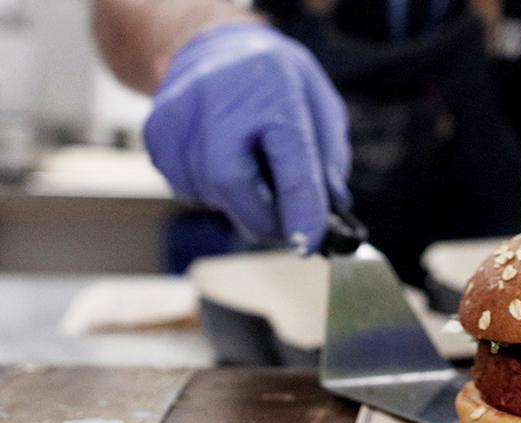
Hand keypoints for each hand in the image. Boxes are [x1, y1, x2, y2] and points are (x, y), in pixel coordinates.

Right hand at [145, 23, 350, 253]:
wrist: (214, 46)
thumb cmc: (275, 80)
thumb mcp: (320, 105)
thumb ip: (328, 158)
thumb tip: (330, 209)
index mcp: (273, 90)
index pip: (290, 159)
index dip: (300, 209)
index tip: (308, 244)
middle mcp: (220, 99)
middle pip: (233, 184)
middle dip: (263, 219)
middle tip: (286, 229)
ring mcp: (180, 117)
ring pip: (210, 193)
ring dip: (239, 201)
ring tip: (251, 169)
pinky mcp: (156, 135)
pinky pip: (187, 187)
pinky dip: (212, 190)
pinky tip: (222, 160)